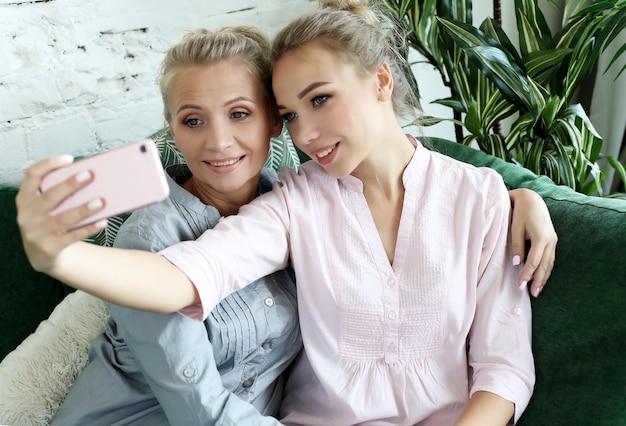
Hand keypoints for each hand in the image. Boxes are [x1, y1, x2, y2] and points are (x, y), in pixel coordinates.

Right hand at [15, 155, 106, 273]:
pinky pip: (72, 237)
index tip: (68, 159)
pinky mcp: (49, 248)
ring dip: (83, 210)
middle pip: (49, 197)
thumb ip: (59, 194)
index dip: (48, 165)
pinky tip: (101, 222)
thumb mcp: (45, 208)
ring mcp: (36, 233)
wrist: (42, 255)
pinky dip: (88, 229)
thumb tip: (90, 178)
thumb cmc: (48, 223)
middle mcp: (27, 215)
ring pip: (62, 219)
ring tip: (101, 201)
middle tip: (89, 175)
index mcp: (25, 200)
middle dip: (70, 185)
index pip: (31, 176)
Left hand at [508, 188, 557, 297]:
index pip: (534, 261)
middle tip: (533, 294)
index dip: (527, 274)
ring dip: (544, 277)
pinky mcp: (553, 240)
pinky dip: (547, 269)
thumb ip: (516, 245)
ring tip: (538, 290)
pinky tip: (543, 277)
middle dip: (539, 280)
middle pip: (545, 265)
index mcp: (541, 237)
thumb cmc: (520, 212)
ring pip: (550, 263)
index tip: (520, 285)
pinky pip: (551, 258)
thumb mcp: (515, 227)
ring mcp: (553, 240)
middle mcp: (550, 240)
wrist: (532, 199)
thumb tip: (516, 264)